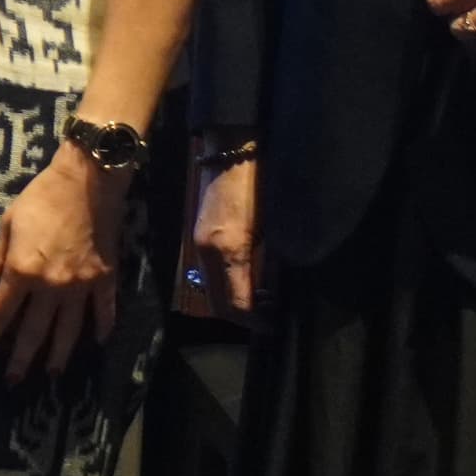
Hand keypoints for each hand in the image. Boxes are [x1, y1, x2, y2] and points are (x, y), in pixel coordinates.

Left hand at [0, 147, 124, 379]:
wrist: (87, 182)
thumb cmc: (41, 199)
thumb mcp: (8, 224)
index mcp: (22, 271)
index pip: (1, 313)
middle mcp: (52, 286)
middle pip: (34, 331)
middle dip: (21, 359)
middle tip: (14, 381)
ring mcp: (82, 286)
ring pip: (69, 330)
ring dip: (58, 355)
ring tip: (51, 374)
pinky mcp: (106, 280)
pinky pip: (104, 312)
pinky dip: (101, 329)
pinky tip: (96, 343)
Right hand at [179, 157, 259, 318]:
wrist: (232, 149)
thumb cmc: (260, 184)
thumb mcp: (273, 227)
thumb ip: (271, 262)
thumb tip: (276, 292)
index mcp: (229, 249)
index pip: (236, 303)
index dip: (256, 321)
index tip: (274, 326)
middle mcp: (207, 251)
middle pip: (217, 303)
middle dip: (242, 318)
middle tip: (269, 319)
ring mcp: (199, 244)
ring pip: (211, 290)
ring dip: (234, 302)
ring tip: (264, 301)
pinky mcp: (199, 236)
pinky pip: (209, 273)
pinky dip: (227, 285)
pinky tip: (249, 279)